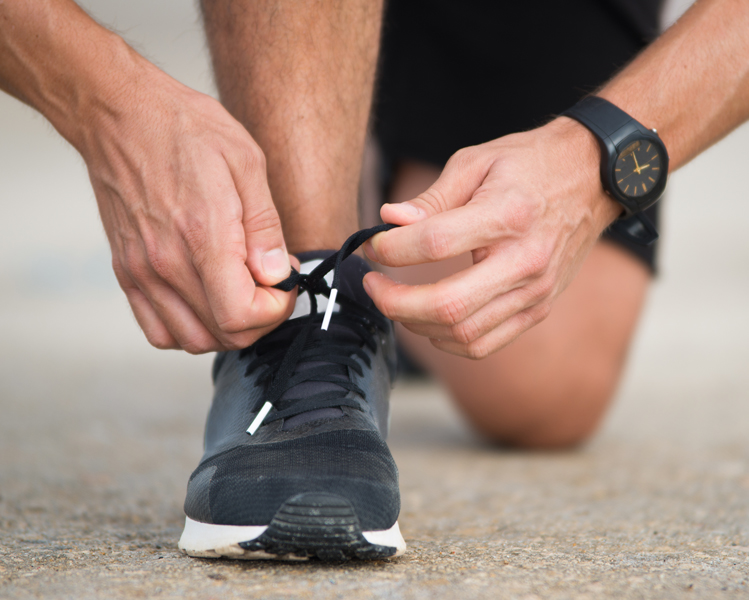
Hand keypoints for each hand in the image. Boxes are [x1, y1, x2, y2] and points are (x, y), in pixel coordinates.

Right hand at [81, 63, 295, 352]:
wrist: (120, 114)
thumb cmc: (184, 129)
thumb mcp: (246, 162)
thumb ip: (264, 227)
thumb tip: (276, 274)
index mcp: (202, 235)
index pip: (241, 314)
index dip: (276, 310)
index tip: (284, 284)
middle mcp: (166, 262)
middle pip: (222, 335)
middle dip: (260, 320)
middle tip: (269, 287)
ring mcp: (141, 271)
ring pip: (191, 340)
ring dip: (227, 330)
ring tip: (240, 294)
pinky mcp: (126, 272)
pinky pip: (157, 330)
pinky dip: (188, 329)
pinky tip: (206, 300)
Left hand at [362, 118, 620, 358]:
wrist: (593, 178)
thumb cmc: (530, 165)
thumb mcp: (477, 162)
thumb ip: (431, 198)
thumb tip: (389, 221)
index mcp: (507, 215)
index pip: (434, 244)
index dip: (391, 249)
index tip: (373, 245)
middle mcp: (525, 260)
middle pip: (446, 304)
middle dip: (393, 301)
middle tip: (372, 285)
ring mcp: (535, 291)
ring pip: (463, 333)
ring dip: (415, 323)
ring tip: (396, 300)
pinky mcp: (538, 308)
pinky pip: (485, 344)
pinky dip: (448, 339)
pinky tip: (429, 320)